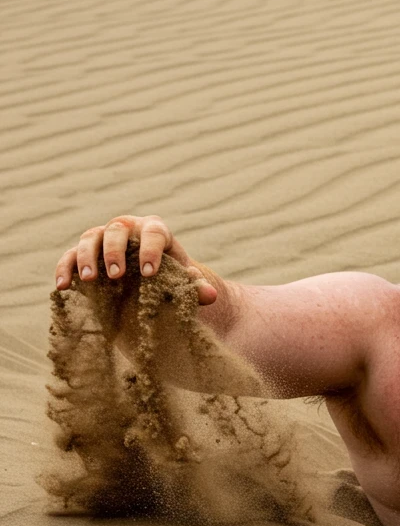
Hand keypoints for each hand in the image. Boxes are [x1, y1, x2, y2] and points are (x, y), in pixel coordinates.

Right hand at [54, 214, 217, 304]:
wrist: (150, 284)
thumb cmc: (170, 279)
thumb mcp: (184, 282)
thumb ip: (196, 287)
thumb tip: (210, 297)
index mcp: (155, 230)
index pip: (154, 232)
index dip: (151, 250)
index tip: (150, 273)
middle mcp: (127, 229)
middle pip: (117, 229)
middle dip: (116, 251)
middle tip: (118, 276)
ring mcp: (103, 239)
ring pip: (90, 237)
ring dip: (88, 257)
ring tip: (92, 279)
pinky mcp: (84, 254)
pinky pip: (70, 256)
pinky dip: (65, 268)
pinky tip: (63, 286)